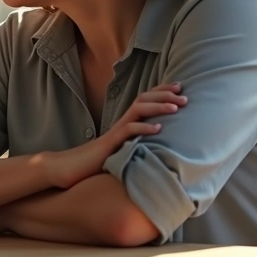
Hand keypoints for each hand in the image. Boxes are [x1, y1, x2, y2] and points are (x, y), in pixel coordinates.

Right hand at [44, 83, 184, 189]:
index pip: (144, 99)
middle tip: (184, 96)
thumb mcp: (124, 148)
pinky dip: (143, 128)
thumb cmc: (99, 161)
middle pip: (143, 98)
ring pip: (137, 110)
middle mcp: (122, 122)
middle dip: (165, 95)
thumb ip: (138, 142)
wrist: (73, 167)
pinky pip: (127, 131)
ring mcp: (116, 131)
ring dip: (158, 107)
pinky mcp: (111, 143)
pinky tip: (158, 129)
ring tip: (176, 108)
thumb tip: (161, 142)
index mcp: (126, 122)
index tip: (180, 88)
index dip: (162, 91)